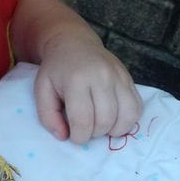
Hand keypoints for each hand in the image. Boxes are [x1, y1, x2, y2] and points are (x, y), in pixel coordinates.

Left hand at [33, 26, 141, 143]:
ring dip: (113, 129)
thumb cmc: (56, 69)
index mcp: (77, 79)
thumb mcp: (42, 89)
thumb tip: (63, 136)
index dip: (79, 136)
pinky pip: (137, 108)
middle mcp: (102, 76)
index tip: (74, 135)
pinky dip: (127, 121)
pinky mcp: (130, 79)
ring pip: (126, 117)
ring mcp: (119, 77)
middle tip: (85, 128)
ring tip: (100, 125)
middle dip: (94, 134)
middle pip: (105, 121)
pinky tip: (114, 119)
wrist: (74, 43)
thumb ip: (48, 116)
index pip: (83, 120)